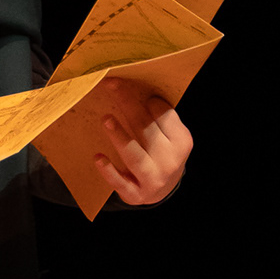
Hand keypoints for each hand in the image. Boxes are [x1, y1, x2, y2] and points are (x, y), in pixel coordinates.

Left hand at [95, 84, 192, 206]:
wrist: (160, 190)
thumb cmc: (161, 154)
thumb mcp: (169, 136)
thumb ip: (160, 117)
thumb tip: (142, 92)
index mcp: (181, 142)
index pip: (166, 118)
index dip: (149, 101)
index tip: (129, 84)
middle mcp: (170, 161)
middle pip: (147, 131)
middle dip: (129, 107)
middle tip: (112, 86)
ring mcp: (153, 179)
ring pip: (135, 157)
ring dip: (120, 137)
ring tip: (106, 119)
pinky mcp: (135, 194)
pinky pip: (120, 182)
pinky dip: (109, 171)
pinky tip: (98, 157)